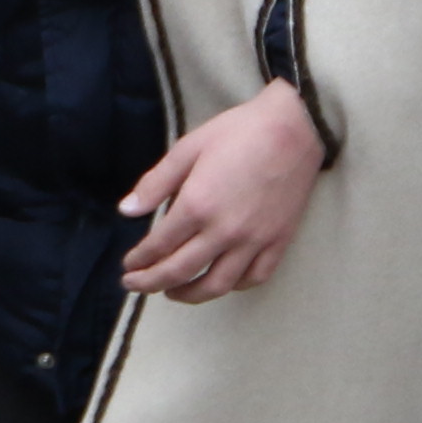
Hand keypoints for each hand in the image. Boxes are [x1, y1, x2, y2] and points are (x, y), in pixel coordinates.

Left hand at [118, 86, 328, 301]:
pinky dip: (233, 287)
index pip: (159, 246)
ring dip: (189, 295)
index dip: (139, 260)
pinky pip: (254, 277)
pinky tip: (220, 282)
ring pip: (217, 284)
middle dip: (152, 283)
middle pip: (181, 271)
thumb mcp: (188, 148)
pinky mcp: (278, 242)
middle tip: (136, 285)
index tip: (128, 265)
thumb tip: (126, 210)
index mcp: (197, 205)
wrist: (295, 128)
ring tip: (173, 293)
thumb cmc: (239, 132)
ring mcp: (254, 240)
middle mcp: (224, 230)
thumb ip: (155, 183)